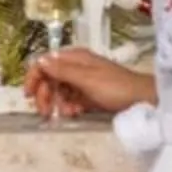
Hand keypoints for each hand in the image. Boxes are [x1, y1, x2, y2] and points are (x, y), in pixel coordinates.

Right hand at [25, 47, 153, 121]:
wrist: (142, 100)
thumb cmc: (115, 87)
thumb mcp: (87, 79)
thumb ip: (62, 70)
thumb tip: (40, 61)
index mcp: (75, 58)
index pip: (45, 62)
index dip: (34, 77)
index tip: (28, 95)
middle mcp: (76, 67)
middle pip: (49, 78)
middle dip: (45, 95)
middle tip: (45, 112)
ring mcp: (83, 81)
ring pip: (59, 91)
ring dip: (57, 104)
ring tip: (66, 114)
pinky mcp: (89, 95)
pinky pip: (71, 100)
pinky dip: (69, 108)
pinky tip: (75, 114)